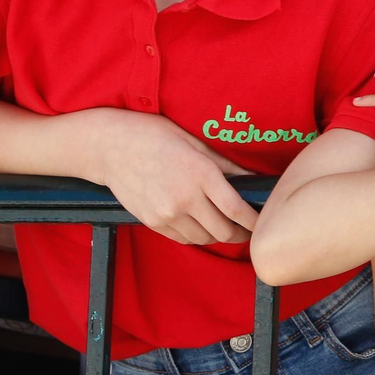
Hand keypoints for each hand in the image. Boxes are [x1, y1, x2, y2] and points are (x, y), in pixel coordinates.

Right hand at [91, 110, 257, 244]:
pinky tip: (201, 225)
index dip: (253, 221)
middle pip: (223, 231)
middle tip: (248, 229)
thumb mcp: (194, 142)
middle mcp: (185, 198)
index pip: (236, 210)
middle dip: (240, 234)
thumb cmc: (154, 136)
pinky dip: (196, 236)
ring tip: (225, 227)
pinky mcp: (152, 222)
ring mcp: (166, 214)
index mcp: (201, 174)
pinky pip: (182, 239)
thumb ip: (225, 164)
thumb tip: (251, 178)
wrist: (111, 147)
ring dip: (218, 236)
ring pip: (204, 239)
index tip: (262, 223)